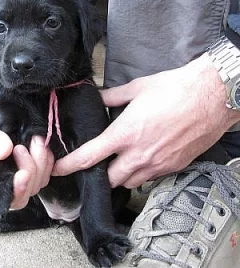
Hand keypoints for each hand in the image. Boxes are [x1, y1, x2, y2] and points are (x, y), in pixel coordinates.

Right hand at [0, 73, 53, 208]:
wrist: (3, 98)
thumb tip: (3, 152)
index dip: (9, 193)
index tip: (22, 174)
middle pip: (17, 198)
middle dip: (29, 173)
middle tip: (26, 146)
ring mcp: (12, 178)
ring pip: (33, 187)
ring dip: (40, 164)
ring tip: (34, 140)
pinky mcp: (28, 170)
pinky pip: (44, 176)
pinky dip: (46, 162)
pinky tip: (41, 144)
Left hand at [53, 53, 239, 187]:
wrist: (213, 96)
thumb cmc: (175, 89)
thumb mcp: (137, 89)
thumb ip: (112, 97)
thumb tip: (98, 98)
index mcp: (124, 134)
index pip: (89, 156)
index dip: (70, 166)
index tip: (58, 170)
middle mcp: (139, 155)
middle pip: (108, 179)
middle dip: (99, 175)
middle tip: (97, 164)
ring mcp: (157, 164)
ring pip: (129, 182)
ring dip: (120, 175)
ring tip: (121, 161)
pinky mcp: (173, 167)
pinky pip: (150, 178)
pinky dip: (141, 173)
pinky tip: (143, 159)